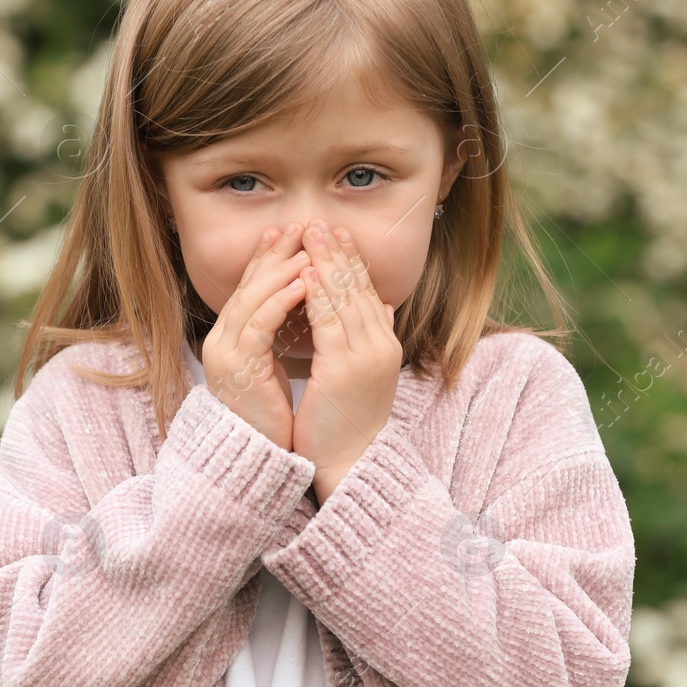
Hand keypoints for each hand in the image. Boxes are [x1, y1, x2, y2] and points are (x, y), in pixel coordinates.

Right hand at [200, 222, 311, 450]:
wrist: (257, 455)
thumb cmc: (272, 414)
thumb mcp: (274, 364)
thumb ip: (283, 332)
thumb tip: (311, 301)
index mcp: (232, 338)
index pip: (250, 286)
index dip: (269, 257)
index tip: (291, 232)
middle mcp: (222, 339)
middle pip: (248, 284)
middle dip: (275, 254)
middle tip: (300, 226)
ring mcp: (226, 352)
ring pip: (252, 298)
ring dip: (282, 270)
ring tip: (308, 249)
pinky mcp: (238, 367)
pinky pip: (261, 324)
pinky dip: (282, 300)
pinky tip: (304, 283)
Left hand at [292, 219, 401, 501]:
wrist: (351, 463)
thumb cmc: (351, 422)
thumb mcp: (365, 372)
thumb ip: (374, 336)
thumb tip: (384, 304)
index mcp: (384, 345)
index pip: (368, 292)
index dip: (351, 261)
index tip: (335, 234)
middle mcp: (380, 345)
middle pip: (358, 287)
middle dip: (337, 253)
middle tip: (319, 222)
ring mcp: (365, 355)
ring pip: (344, 297)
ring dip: (324, 262)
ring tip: (310, 235)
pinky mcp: (343, 368)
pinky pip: (327, 320)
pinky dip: (315, 293)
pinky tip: (302, 273)